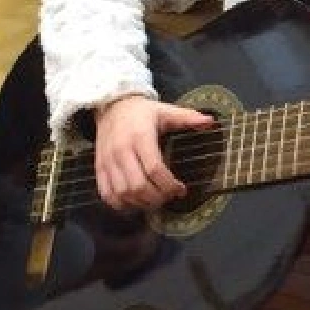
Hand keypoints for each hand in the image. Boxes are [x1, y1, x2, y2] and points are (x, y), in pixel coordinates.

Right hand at [95, 94, 213, 210]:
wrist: (111, 106)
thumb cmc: (142, 112)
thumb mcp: (165, 111)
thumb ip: (187, 118)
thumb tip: (210, 122)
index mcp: (141, 137)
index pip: (154, 168)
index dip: (169, 184)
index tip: (181, 189)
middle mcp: (122, 151)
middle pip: (138, 185)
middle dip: (157, 198)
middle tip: (169, 197)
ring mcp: (108, 161)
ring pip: (123, 193)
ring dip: (141, 203)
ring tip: (155, 200)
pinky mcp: (99, 168)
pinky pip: (107, 194)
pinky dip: (121, 204)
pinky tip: (135, 202)